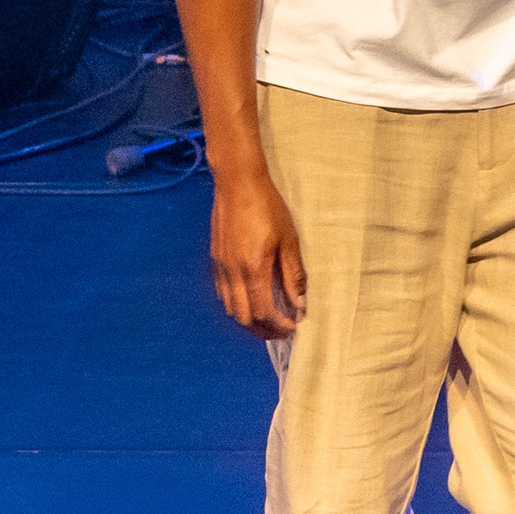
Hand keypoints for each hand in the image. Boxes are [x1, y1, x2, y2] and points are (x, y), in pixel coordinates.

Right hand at [209, 165, 307, 337]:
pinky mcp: (215, 260)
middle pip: (243, 318)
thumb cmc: (267, 207)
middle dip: (263, 330)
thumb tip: (300, 303)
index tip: (293, 327)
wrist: (237, 183)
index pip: (264, 312)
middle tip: (282, 330)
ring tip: (268, 319)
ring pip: (230, 309)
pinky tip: (250, 300)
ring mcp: (221, 267)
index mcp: (253, 268)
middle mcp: (232, 272)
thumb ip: (293, 275)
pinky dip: (236, 305)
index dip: (279, 325)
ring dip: (249, 320)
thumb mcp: (289, 240)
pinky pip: (223, 294)